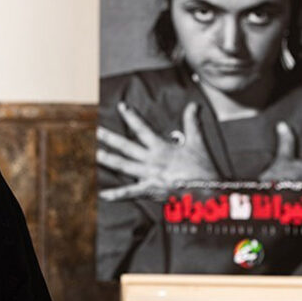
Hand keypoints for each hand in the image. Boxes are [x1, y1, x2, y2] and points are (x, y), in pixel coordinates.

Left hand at [97, 101, 218, 200]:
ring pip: (124, 166)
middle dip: (110, 138)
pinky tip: (103, 195)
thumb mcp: (197, 142)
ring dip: (108, 160)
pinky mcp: (150, 190)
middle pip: (127, 147)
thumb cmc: (202, 167)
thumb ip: (191, 122)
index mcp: (161, 147)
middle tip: (96, 130)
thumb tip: (193, 105)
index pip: (142, 128)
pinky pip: (130, 193)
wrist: (207, 190)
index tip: (121, 107)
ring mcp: (149, 175)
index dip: (131, 117)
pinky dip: (117, 195)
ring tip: (94, 154)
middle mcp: (151, 160)